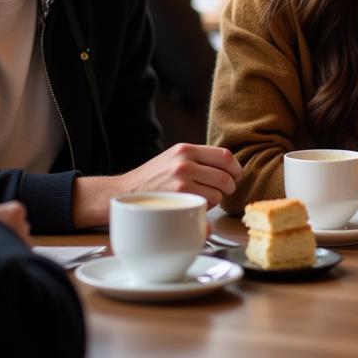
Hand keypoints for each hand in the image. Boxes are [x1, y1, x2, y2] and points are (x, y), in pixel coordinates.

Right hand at [118, 143, 241, 206]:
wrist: (121, 194)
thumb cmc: (151, 179)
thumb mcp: (172, 159)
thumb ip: (197, 159)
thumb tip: (228, 168)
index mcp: (185, 149)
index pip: (225, 155)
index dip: (236, 168)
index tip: (236, 176)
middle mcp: (184, 161)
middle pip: (225, 175)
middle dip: (229, 187)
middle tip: (223, 192)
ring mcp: (181, 179)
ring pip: (218, 192)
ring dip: (216, 199)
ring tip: (202, 199)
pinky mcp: (178, 197)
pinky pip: (207, 204)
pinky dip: (206, 209)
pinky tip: (194, 207)